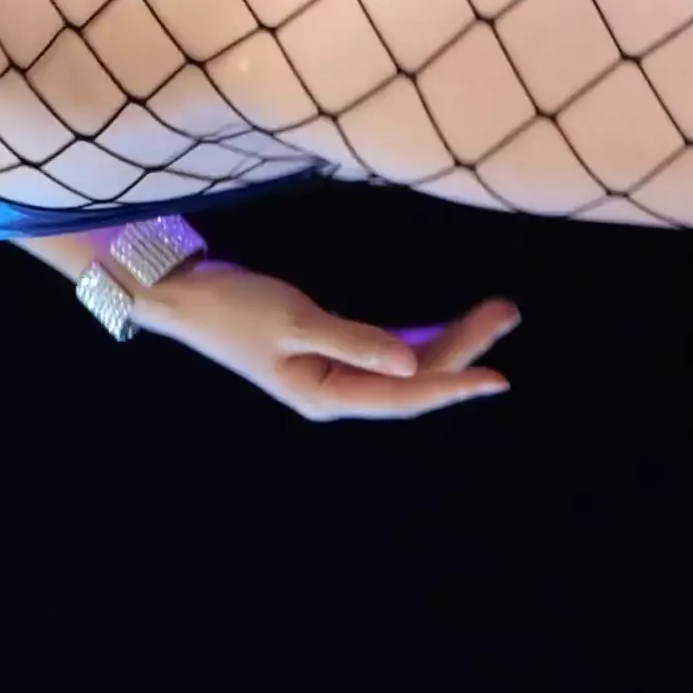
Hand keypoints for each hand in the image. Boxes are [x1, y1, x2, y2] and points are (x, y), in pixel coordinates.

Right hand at [132, 260, 518, 421]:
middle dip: (463, 348)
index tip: (498, 376)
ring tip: (496, 312)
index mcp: (327, 396)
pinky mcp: (331, 353)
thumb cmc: (233, 308)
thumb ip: (354, 341)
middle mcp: (338, 393)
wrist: (184, 297)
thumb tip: (411, 364)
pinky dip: (422, 337)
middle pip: (414, 379)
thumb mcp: (293, 320)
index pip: (405, 396)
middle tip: (508, 311)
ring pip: (406, 365)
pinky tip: (453, 323)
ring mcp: (335, 375)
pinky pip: (389, 351)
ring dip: (450, 340)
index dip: (453, 385)